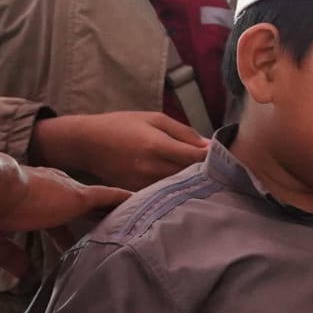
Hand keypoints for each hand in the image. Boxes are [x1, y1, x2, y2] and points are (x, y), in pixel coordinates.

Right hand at [0, 165, 130, 275]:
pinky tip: (147, 203)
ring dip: (118, 208)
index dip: (66, 224)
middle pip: (83, 205)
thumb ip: (11, 256)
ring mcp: (68, 192)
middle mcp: (54, 189)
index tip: (77, 236)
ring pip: (102, 200)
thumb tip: (24, 275)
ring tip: (140, 216)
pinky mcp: (79, 196)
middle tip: (116, 227)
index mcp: (32, 196)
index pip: (55, 212)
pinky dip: (127, 201)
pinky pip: (112, 197)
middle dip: (98, 216)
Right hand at [32, 112, 209, 191]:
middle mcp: (149, 167)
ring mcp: (140, 183)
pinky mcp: (134, 193)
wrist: (86, 142)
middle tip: (220, 169)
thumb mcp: (154, 118)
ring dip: (192, 183)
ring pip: (177, 188)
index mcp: (156, 145)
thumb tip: (209, 145)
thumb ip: (183, 132)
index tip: (225, 156)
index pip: (196, 157)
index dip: (213, 158)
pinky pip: (161, 194)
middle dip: (206, 172)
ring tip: (203, 177)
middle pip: (189, 175)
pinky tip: (182, 186)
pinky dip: (174, 190)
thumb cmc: (122, 125)